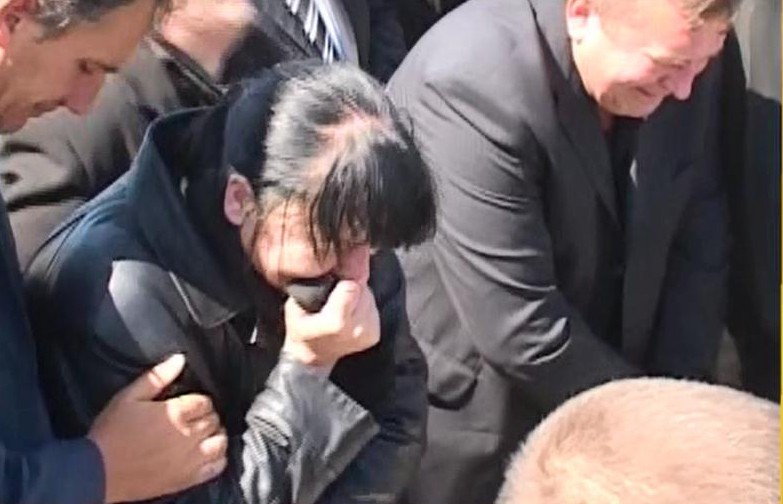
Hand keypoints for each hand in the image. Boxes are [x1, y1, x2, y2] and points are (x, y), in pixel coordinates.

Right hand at [87, 354, 228, 502]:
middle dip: (206, 416)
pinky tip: (207, 454)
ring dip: (215, 436)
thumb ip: (157, 377)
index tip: (189, 405)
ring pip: (220, 442)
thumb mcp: (128, 397)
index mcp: (175, 413)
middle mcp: (188, 435)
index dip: (198, 401)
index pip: (205, 401)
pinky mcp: (187, 479)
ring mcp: (189, 459)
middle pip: (213, 420)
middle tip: (194, 419)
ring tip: (203, 435)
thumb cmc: (111, 433)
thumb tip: (180, 359)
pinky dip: (218, 459)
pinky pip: (217, 467)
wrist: (97, 472)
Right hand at [283, 280, 380, 367]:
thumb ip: (312, 288)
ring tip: (341, 306)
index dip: (342, 279)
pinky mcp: (374, 336)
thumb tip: (331, 269)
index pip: (351, 285)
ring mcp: (367, 334)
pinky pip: (372, 308)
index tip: (334, 281)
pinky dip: (362, 307)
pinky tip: (350, 314)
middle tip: (335, 296)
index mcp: (337, 322)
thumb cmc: (301, 330)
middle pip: (361, 289)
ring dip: (357, 296)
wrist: (313, 357)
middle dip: (350, 287)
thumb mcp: (295, 308)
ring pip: (368, 297)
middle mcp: (357, 329)